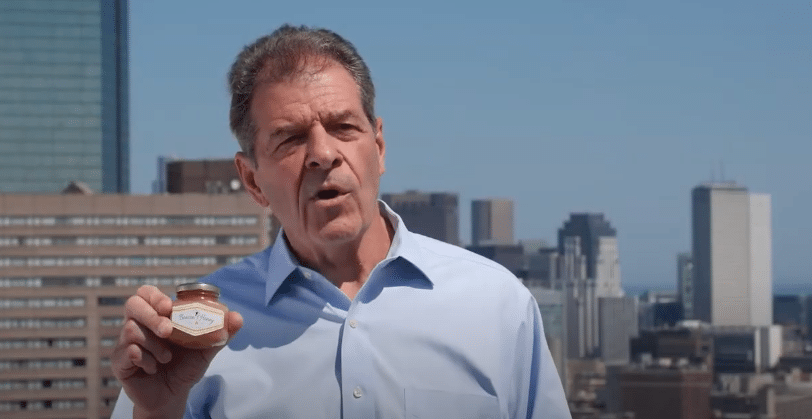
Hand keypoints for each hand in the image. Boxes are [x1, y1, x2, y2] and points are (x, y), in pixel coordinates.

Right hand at [112, 285, 242, 418]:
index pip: (146, 293)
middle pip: (132, 304)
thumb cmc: (185, 367)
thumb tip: (237, 317)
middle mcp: (138, 325)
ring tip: (167, 358)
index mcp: (157, 316)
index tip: (169, 307)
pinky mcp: (119, 361)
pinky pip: (127, 351)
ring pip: (131, 329)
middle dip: (151, 316)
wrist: (173, 395)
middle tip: (168, 331)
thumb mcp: (206, 349)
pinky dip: (145, 360)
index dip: (154, 296)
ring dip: (154, 345)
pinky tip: (154, 367)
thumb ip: (220, 333)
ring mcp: (126, 342)